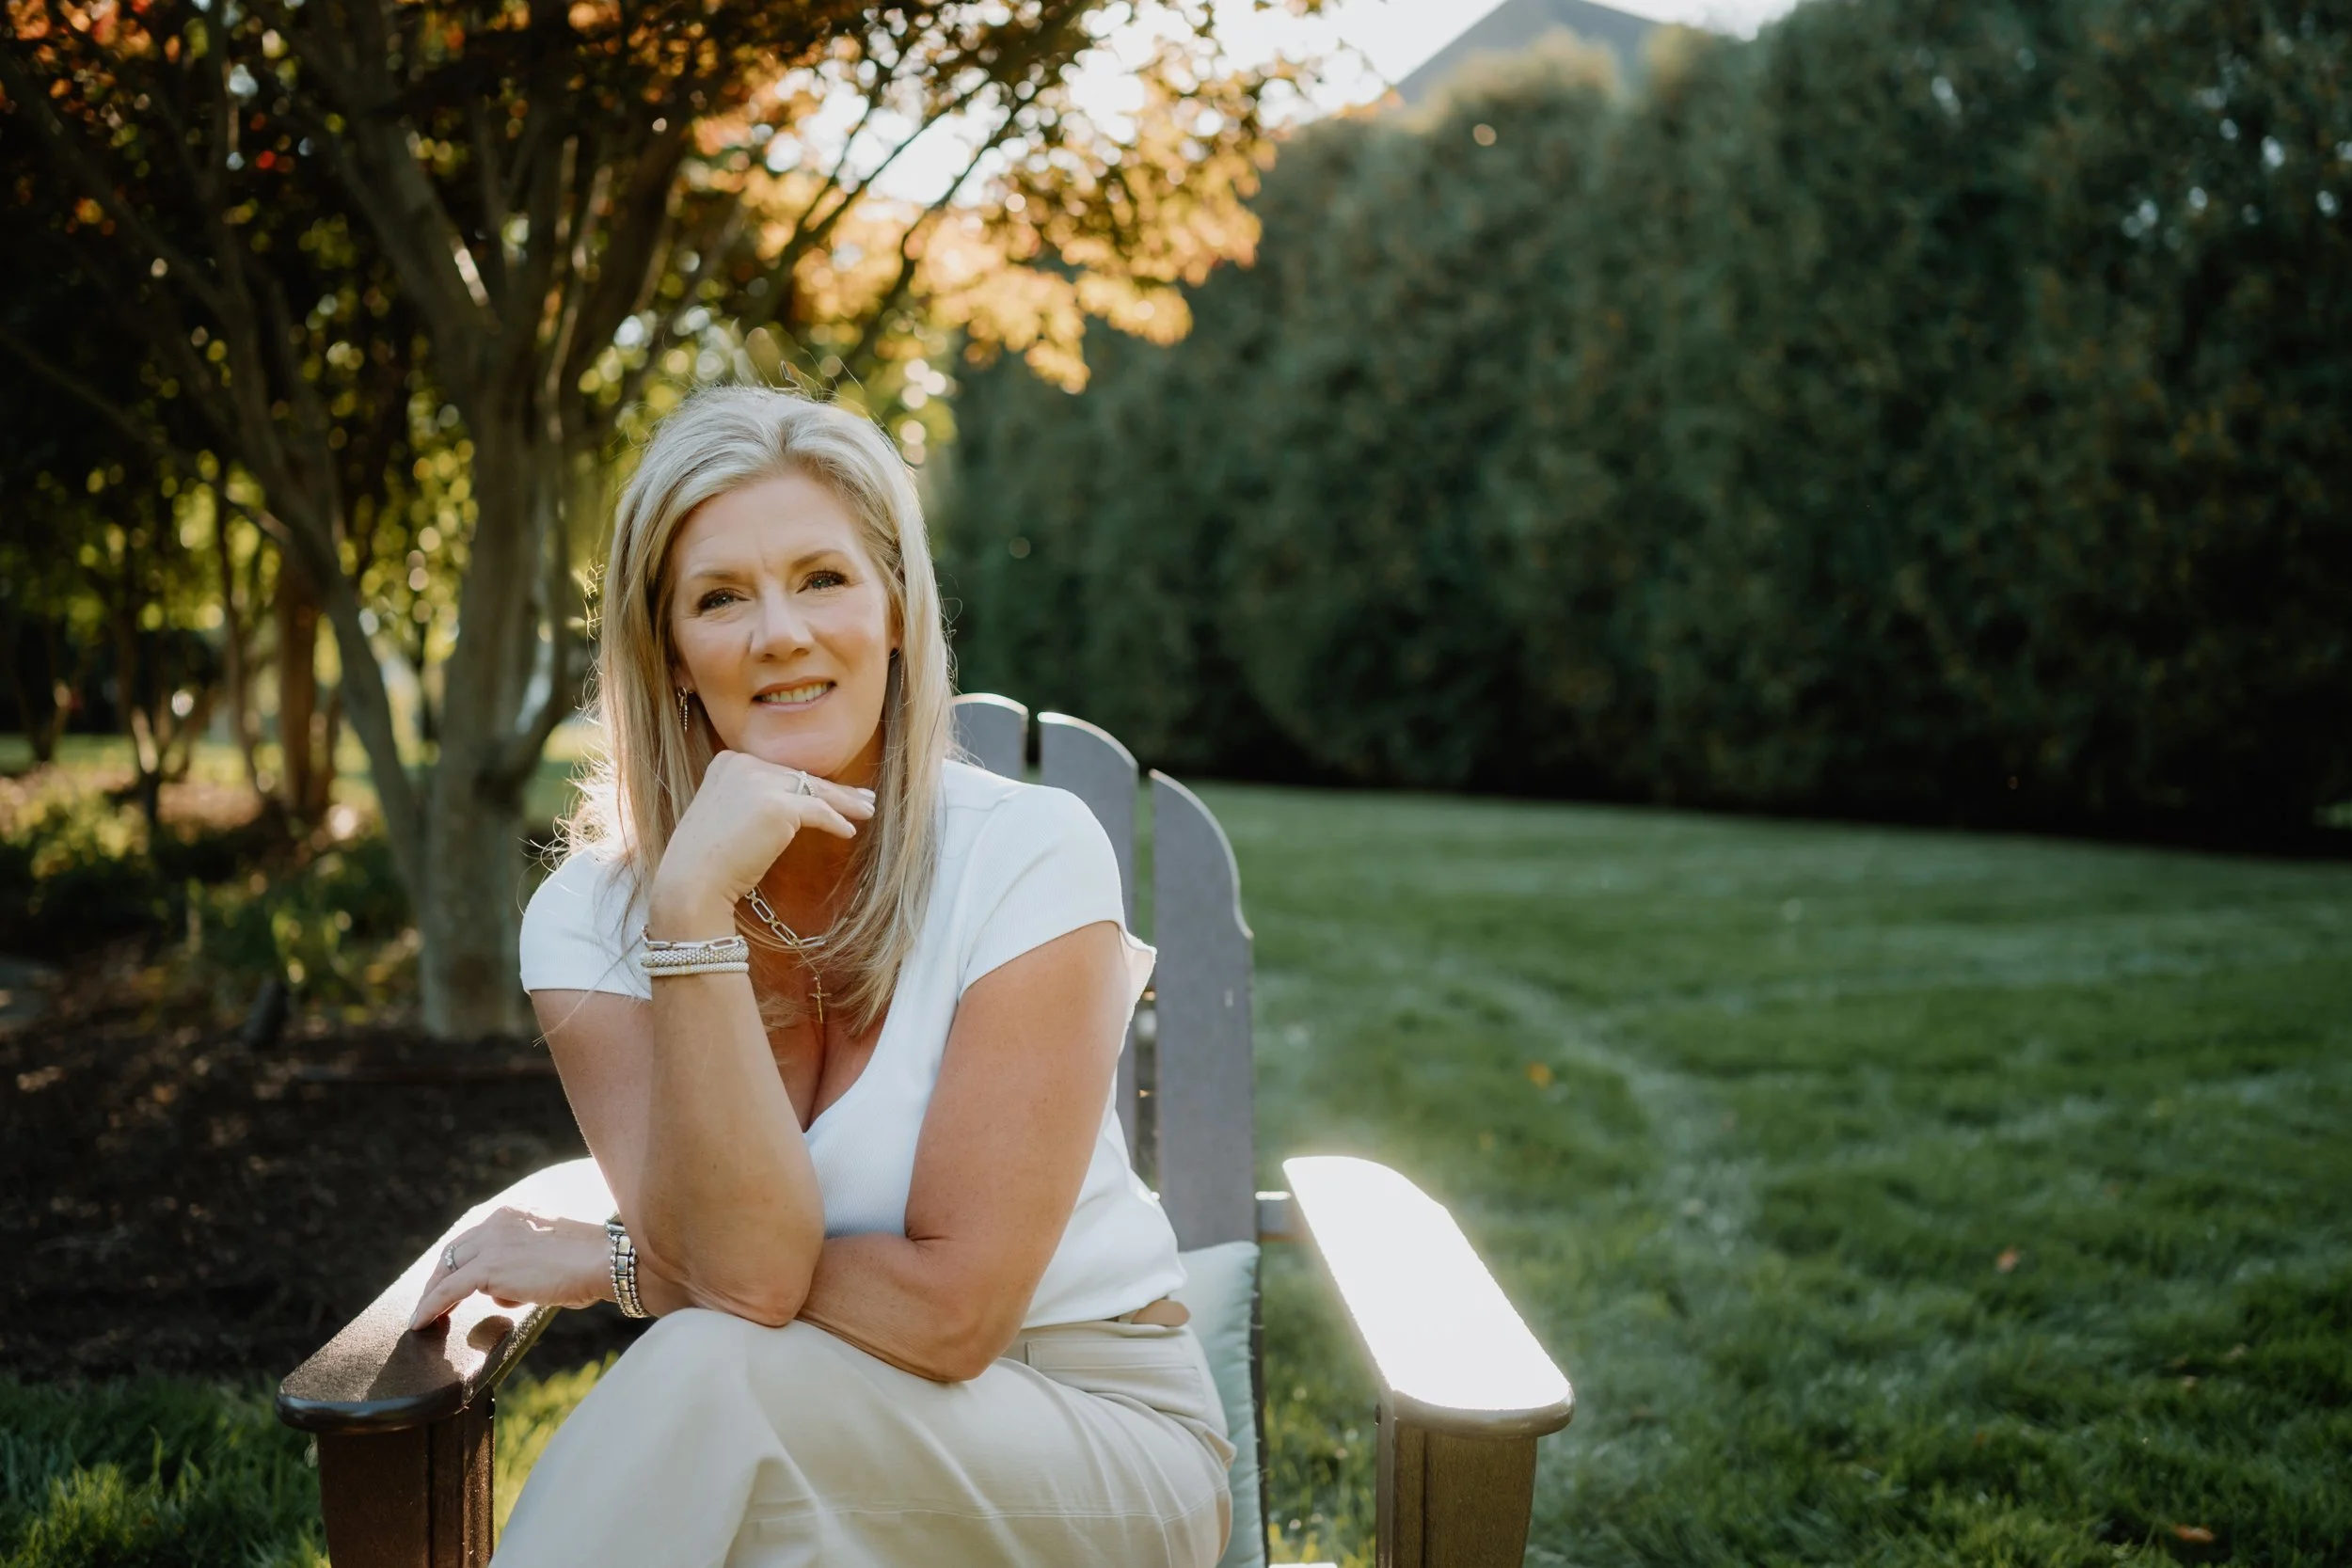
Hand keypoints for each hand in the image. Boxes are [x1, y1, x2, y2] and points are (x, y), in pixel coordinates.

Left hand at [408, 1206, 611, 1331]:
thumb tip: (501, 1293)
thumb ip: (521, 1266)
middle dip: (440, 1277)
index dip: (460, 1262)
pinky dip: (430, 1307)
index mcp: (515, 1213)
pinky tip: (420, 1322)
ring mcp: (492, 1242)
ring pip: (447, 1271)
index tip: (452, 1280)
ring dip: (431, 1295)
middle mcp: (498, 1221)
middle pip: (454, 1251)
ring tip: (422, 1317)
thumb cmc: (590, 1264)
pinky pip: (447, 1290)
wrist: (602, 1262)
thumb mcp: (549, 1254)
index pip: (475, 1238)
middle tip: (431, 1302)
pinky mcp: (488, 1267)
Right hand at [651, 751, 875, 922]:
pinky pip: (818, 812)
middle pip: (800, 777)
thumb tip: (792, 802)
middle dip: (834, 790)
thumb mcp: (726, 814)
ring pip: (814, 790)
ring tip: (867, 811)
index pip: (780, 771)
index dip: (808, 783)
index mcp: (728, 761)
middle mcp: (743, 764)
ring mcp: (760, 782)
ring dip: (845, 803)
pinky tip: (849, 832)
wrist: (692, 881)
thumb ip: (751, 798)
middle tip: (862, 798)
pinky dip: (837, 822)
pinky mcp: (778, 806)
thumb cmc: (708, 859)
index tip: (830, 791)